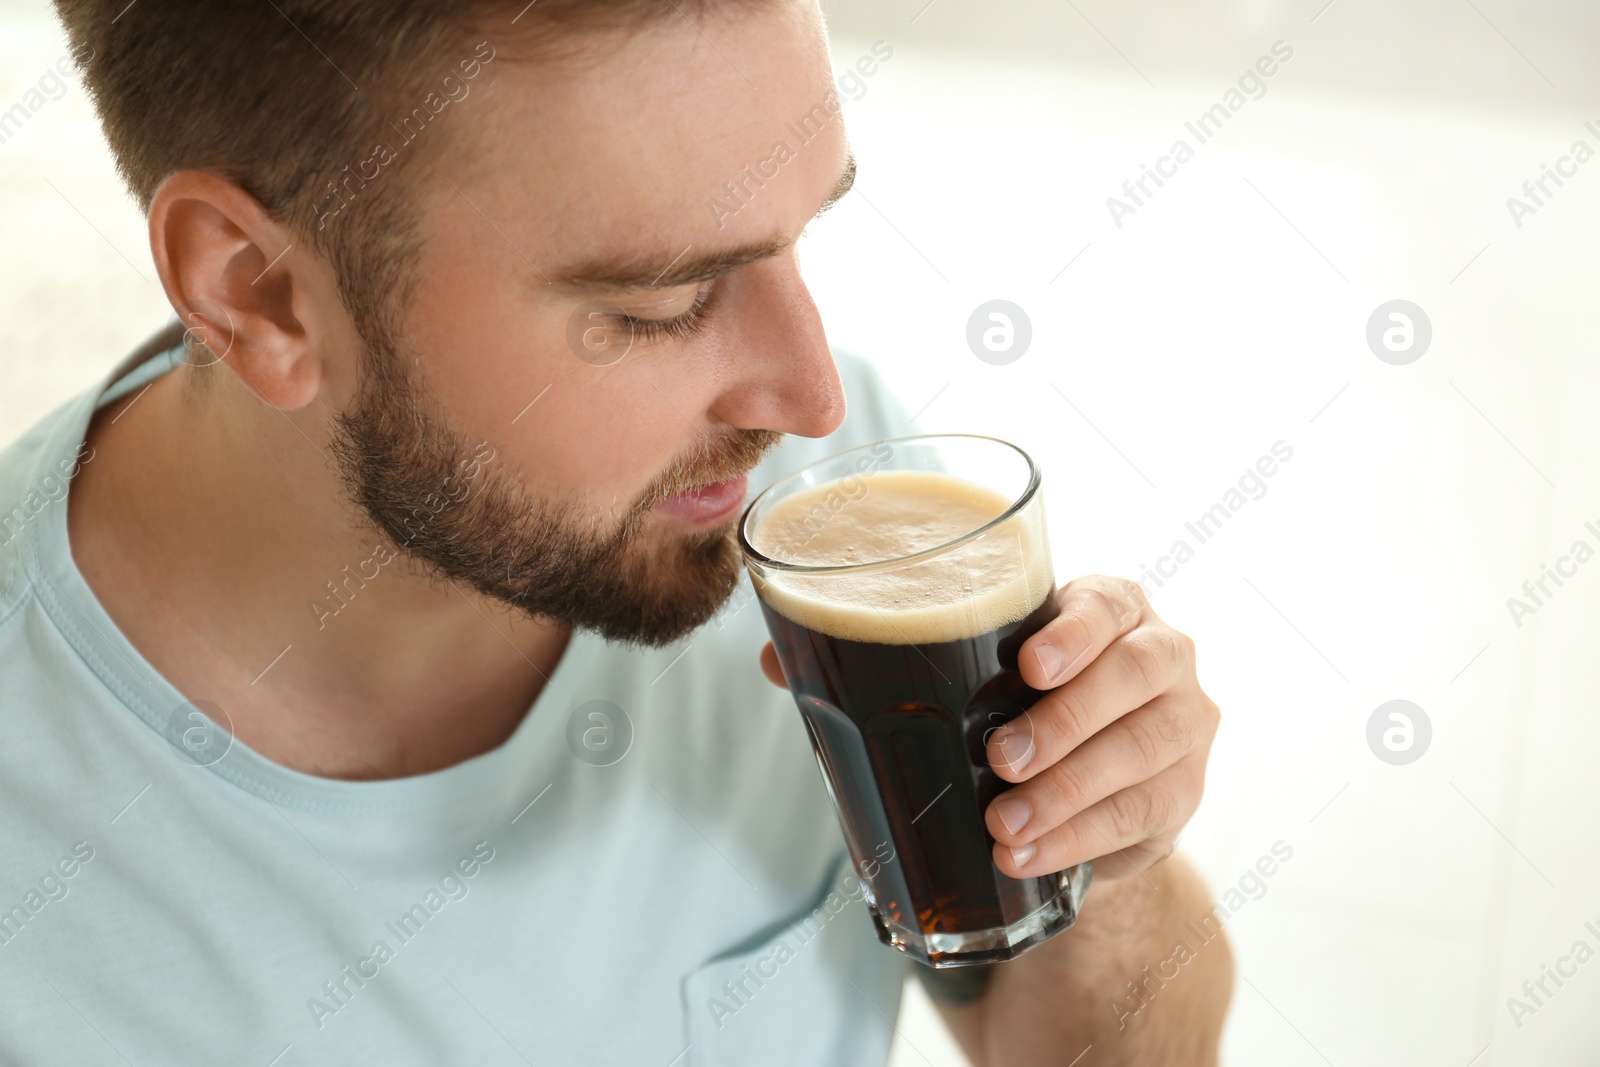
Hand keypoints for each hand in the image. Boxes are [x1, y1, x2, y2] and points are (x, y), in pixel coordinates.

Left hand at [754, 574, 1217, 882]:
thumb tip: (775, 658)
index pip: (1109, 602)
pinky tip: (1026, 856)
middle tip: (998, 759)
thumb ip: (881, 656)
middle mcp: (1160, 655)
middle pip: (1134, 676)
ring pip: (1140, 752)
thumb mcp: (967, 673)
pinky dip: (1078, 839)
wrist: (1081, 788)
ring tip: (1003, 826)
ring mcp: (1182, 725)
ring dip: (1066, 792)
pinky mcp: (1181, 792)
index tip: (1026, 665)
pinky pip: (1139, 814)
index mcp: (1107, 608)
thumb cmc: (1013, 706)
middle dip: (1064, 722)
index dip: (1076, 631)